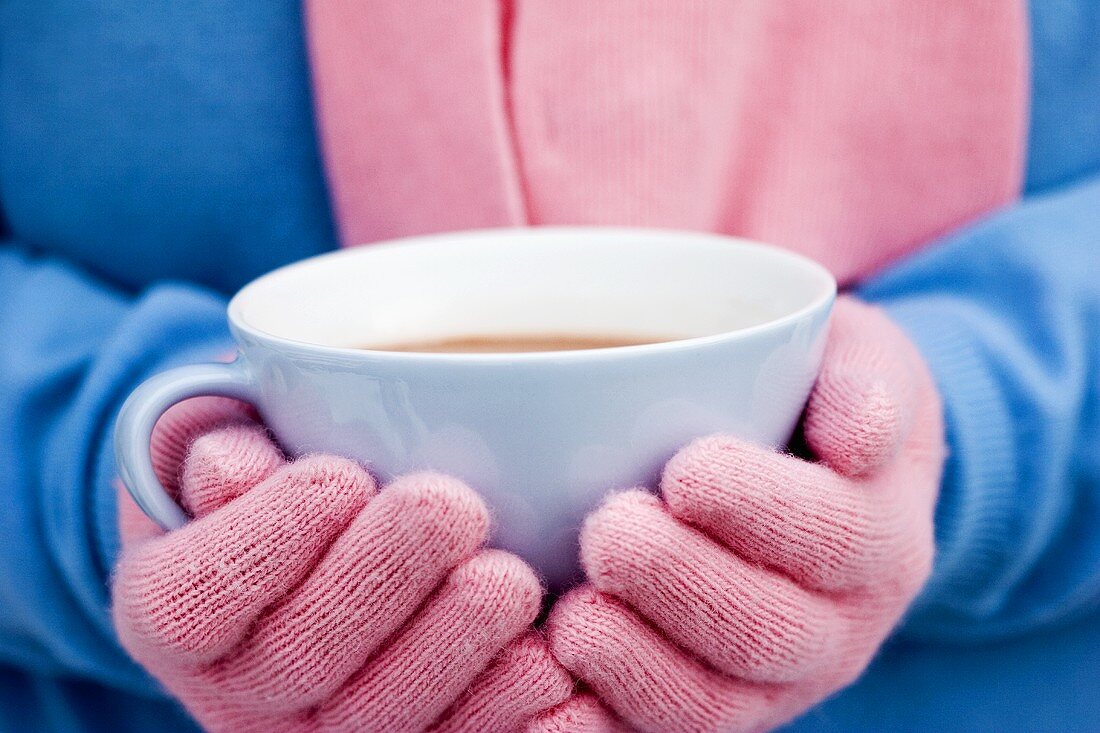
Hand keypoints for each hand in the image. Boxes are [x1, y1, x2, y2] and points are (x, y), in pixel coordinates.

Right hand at [113, 398, 574, 731]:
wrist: (311, 538)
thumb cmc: (269, 470)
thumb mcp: (217, 434)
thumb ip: (209, 437)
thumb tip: (230, 470)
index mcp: (173, 606)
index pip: (193, 597)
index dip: (266, 544)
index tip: (340, 478)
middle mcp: (235, 687)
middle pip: (298, 659)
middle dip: (381, 582)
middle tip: (450, 509)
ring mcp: (317, 729)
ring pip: (374, 717)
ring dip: (449, 647)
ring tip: (506, 580)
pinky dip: (502, 710)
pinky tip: (546, 659)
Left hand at [547, 297, 945, 732]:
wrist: (820, 480)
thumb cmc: (818, 400)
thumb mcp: (862, 363)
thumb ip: (869, 384)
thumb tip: (858, 437)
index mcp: (881, 536)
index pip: (835, 538)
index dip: (759, 511)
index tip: (685, 467)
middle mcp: (839, 625)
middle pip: (769, 632)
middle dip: (680, 583)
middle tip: (609, 528)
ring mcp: (776, 679)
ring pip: (715, 703)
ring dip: (636, 661)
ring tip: (573, 611)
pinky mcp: (714, 702)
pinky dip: (602, 717)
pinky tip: (550, 672)